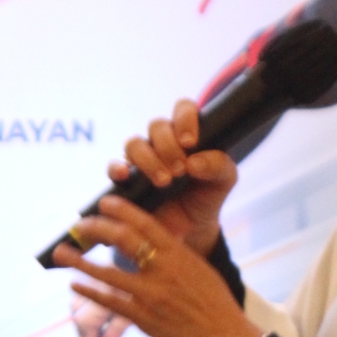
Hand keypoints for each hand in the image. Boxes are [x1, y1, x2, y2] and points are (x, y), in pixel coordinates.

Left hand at [53, 197, 259, 336]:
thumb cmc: (218, 307)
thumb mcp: (201, 272)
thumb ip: (178, 257)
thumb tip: (158, 246)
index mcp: (180, 254)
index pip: (145, 222)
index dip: (120, 209)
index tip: (104, 203)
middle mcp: (163, 269)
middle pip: (122, 239)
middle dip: (96, 228)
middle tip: (79, 225)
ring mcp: (151, 294)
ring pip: (106, 271)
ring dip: (79, 260)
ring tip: (61, 252)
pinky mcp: (143, 318)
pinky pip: (108, 301)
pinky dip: (88, 292)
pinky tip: (74, 286)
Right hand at [113, 98, 238, 255]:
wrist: (192, 228)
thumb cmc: (207, 196)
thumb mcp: (223, 182)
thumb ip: (219, 165)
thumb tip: (194, 161)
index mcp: (187, 134)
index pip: (183, 108)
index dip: (185, 119)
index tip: (190, 142)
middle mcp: (162, 142)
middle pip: (157, 126)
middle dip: (168, 146)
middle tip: (181, 170)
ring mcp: (142, 159)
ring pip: (134, 143)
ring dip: (149, 159)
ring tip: (165, 181)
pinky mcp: (126, 180)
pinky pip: (113, 167)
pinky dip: (117, 168)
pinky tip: (127, 175)